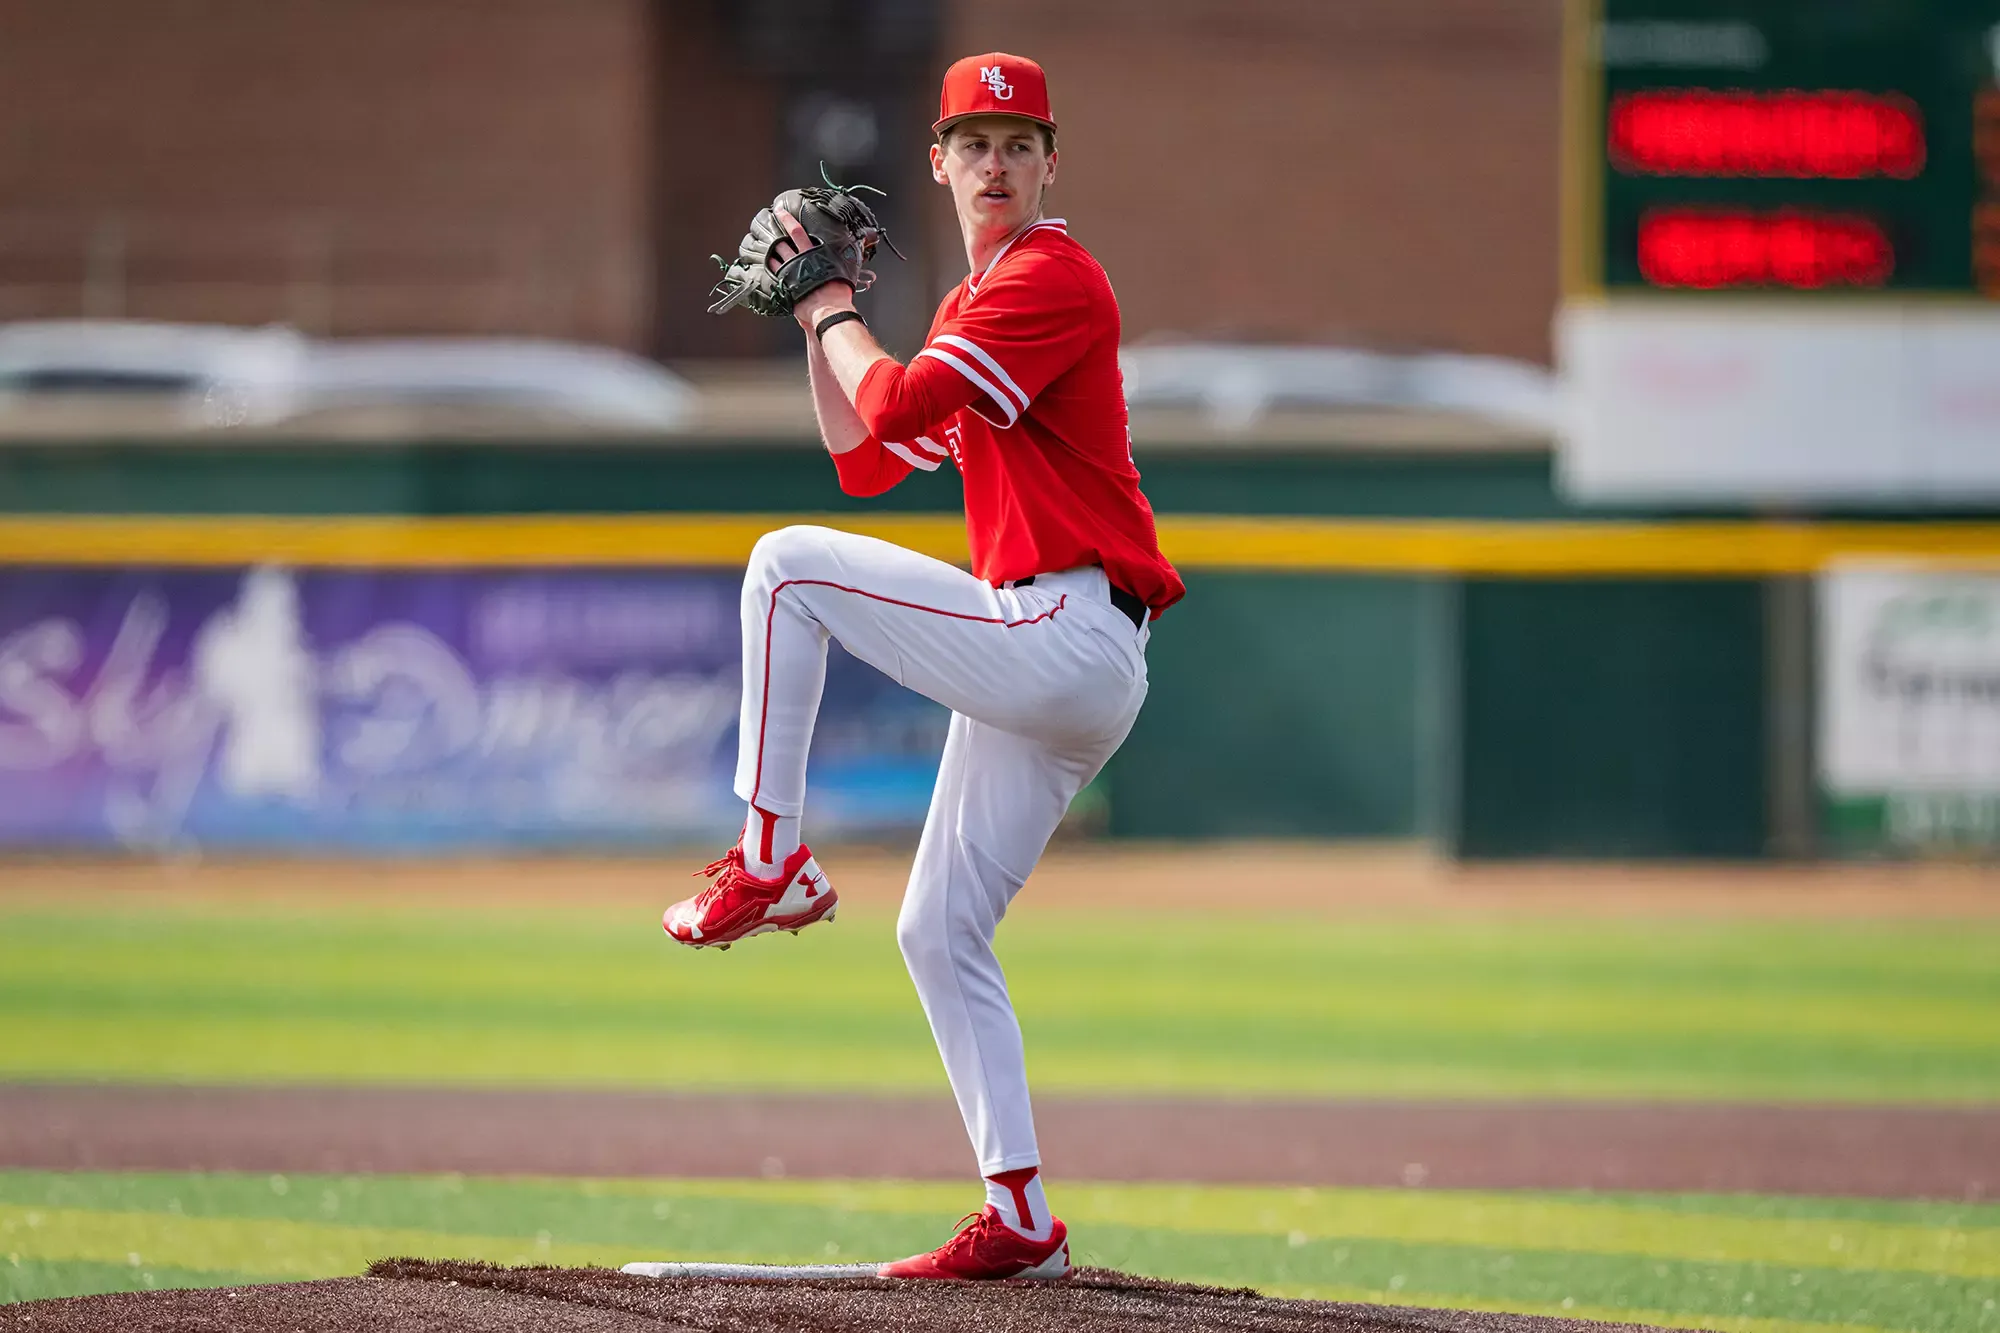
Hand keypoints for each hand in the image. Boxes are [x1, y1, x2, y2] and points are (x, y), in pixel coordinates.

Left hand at [770, 207, 855, 330]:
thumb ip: (846, 258)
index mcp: (814, 252)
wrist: (829, 308)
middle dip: (773, 232)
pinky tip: (763, 260)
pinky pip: (772, 271)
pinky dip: (767, 264)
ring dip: (768, 247)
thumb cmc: (839, 291)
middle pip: (781, 241)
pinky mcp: (786, 284)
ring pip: (775, 254)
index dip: (786, 219)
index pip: (797, 231)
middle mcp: (799, 259)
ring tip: (761, 240)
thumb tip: (858, 247)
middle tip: (766, 224)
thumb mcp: (846, 269)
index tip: (779, 210)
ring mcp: (790, 271)